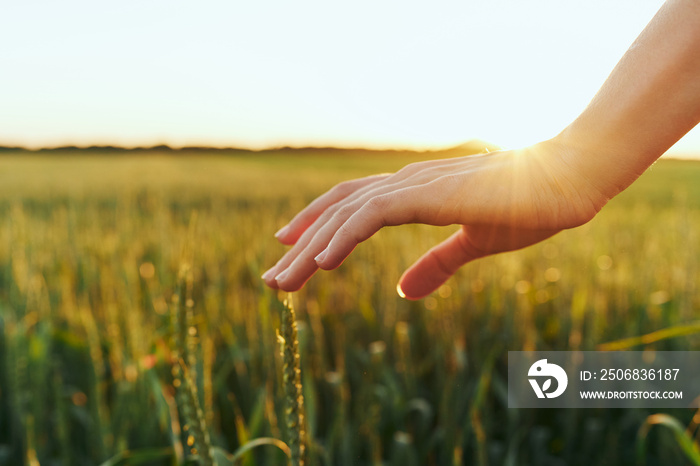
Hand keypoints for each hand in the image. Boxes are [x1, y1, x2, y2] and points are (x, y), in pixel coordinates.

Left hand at [262, 139, 605, 298]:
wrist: (570, 180)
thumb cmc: (529, 207)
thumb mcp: (473, 245)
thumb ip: (437, 264)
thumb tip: (405, 291)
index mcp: (414, 193)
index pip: (352, 207)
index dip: (319, 228)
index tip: (293, 255)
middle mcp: (406, 184)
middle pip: (338, 210)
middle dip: (301, 245)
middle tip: (273, 279)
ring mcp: (417, 185)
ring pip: (345, 213)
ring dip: (309, 248)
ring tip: (281, 281)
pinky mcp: (431, 192)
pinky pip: (373, 213)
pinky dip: (342, 235)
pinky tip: (319, 261)